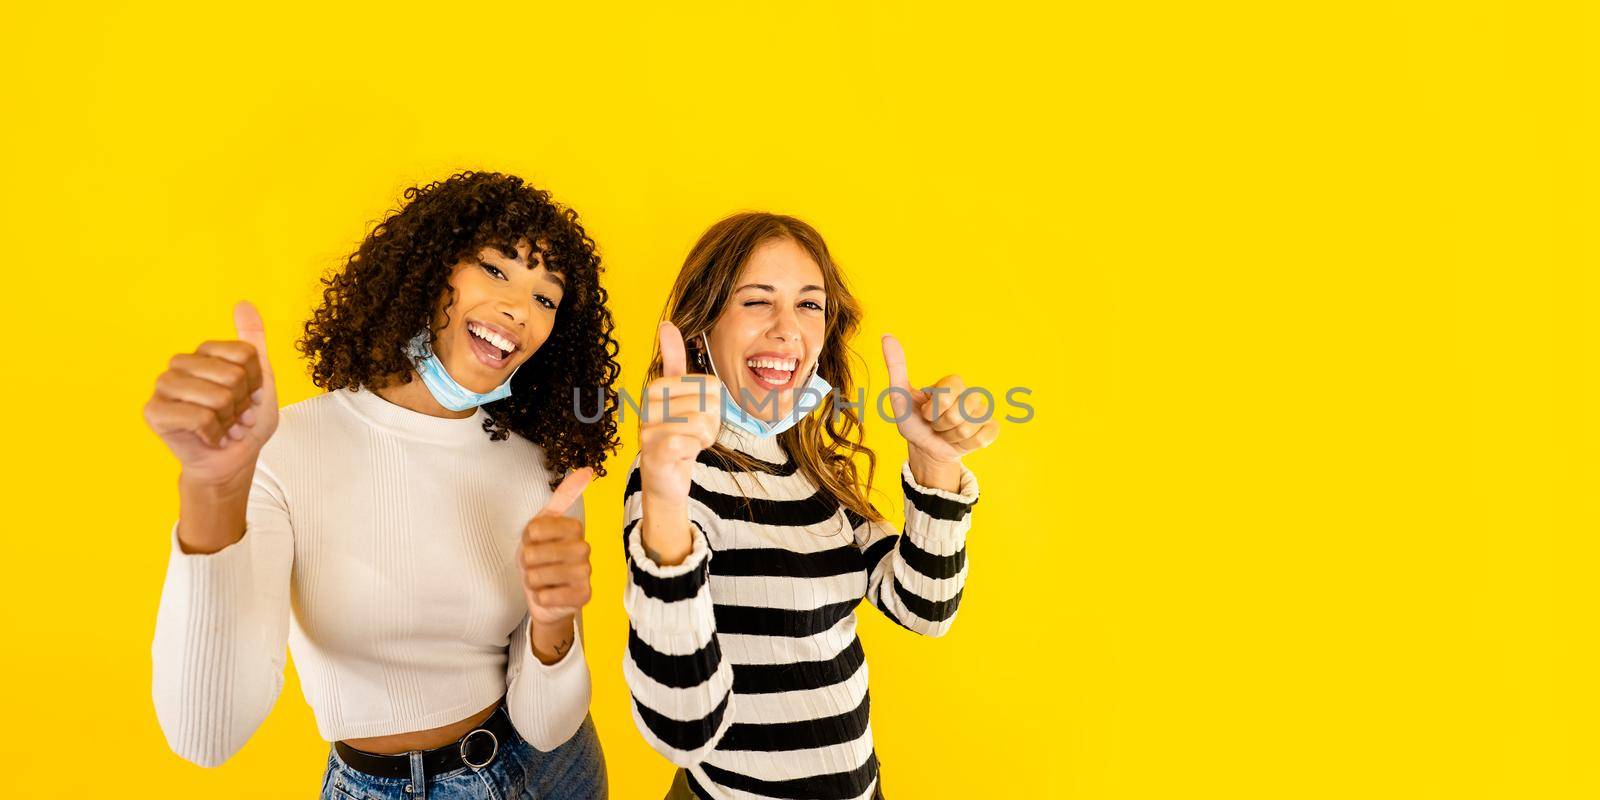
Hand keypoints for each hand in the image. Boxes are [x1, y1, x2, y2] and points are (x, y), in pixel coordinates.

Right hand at [143, 301, 279, 486]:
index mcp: (205, 352)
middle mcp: (180, 363)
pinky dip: (215, 434)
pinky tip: (210, 438)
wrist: (233, 461)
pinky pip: (200, 418)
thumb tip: (243, 303)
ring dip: (230, 421)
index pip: (246, 354)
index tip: (250, 397)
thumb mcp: (261, 378)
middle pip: (232, 375)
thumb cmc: (245, 422)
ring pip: (217, 397)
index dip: (257, 382)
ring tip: (224, 427)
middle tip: (235, 416)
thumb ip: (253, 341)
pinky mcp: (153, 411)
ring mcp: (163, 386)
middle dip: (243, 403)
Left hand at [521, 468, 594, 624]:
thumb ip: (562, 498)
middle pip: (535, 553)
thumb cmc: (542, 559)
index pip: (536, 527)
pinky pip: (548, 597)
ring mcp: (586, 573)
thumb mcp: (543, 526)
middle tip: (536, 564)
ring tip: (542, 580)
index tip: (533, 541)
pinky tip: (549, 595)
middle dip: (528, 561)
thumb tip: (587, 469)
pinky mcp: (584, 596)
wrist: (546, 597)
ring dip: (533, 580)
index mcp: (574, 529)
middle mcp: (584, 548)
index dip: (527, 537)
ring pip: (539, 575)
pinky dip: (541, 597)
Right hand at [638, 322, 722, 504]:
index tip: (696, 417)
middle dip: (711, 424)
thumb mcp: (681, 397)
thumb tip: (665, 323)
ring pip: (701, 423)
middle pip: (708, 404)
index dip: (713, 406)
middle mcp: (648, 405)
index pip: (709, 385)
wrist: (664, 479)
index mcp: (657, 387)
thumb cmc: (677, 436)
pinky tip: (683, 455)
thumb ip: (673, 360)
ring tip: (688, 444)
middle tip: (693, 435)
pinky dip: (695, 451)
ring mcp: (648, 428)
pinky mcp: (654, 450)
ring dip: (704, 439)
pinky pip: (690, 441)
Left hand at [881, 334, 999, 467]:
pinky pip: (984, 438)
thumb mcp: (899, 394)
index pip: (945, 397)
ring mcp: (982, 412)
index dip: (932, 410)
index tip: (925, 412)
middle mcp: (970, 394)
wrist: (924, 448)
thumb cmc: (913, 420)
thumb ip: (896, 365)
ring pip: (968, 429)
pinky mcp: (990, 429)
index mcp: (952, 383)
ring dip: (950, 437)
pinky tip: (960, 441)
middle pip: (957, 415)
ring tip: (945, 432)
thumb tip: (886, 336)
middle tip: (935, 424)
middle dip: (940, 425)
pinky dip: (966, 445)